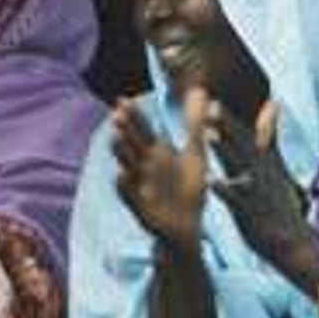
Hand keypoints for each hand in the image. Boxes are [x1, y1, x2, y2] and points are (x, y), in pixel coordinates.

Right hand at [113, 89, 207, 249]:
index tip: (123, 100)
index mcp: (157, 153)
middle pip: (133, 145)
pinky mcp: (140, 205)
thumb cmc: (188, 188)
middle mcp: (145, 166)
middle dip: (125, 131)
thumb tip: (202, 91)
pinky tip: (122, 176)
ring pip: (127, 166)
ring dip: (122, 154)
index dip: (133, 116)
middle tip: (118, 114)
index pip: (142, 130)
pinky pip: (129, 195)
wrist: (187, 226)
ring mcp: (140, 185)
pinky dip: (125, 186)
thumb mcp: (195, 154)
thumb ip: (195, 124)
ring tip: (117, 140)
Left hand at [208, 100, 315, 280]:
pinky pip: (237, 200)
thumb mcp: (277, 169)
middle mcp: (262, 173)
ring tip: (208, 135)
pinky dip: (225, 189)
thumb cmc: (279, 207)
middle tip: (212, 106)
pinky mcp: (251, 213)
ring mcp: (257, 192)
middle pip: (242, 145)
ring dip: (224, 151)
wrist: (295, 245)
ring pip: (239, 167)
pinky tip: (211, 181)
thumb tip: (273, 105)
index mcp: (265, 163)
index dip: (231, 119)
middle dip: (228, 126)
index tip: (213, 99)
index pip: (248, 136)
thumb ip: (269, 139)